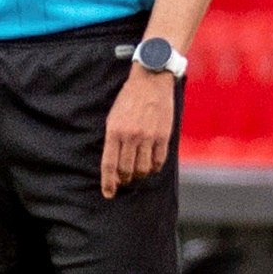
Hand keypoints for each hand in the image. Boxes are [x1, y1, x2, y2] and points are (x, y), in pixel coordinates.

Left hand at [100, 65, 174, 197]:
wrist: (151, 79)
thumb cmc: (129, 98)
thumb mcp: (113, 117)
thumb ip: (113, 139)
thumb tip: (113, 163)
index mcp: (114, 131)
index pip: (109, 165)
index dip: (108, 183)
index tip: (108, 193)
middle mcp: (131, 136)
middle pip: (126, 170)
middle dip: (124, 179)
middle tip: (124, 180)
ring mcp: (149, 136)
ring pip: (143, 168)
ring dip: (140, 174)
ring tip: (138, 172)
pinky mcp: (164, 134)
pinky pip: (159, 160)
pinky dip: (154, 167)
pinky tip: (151, 164)